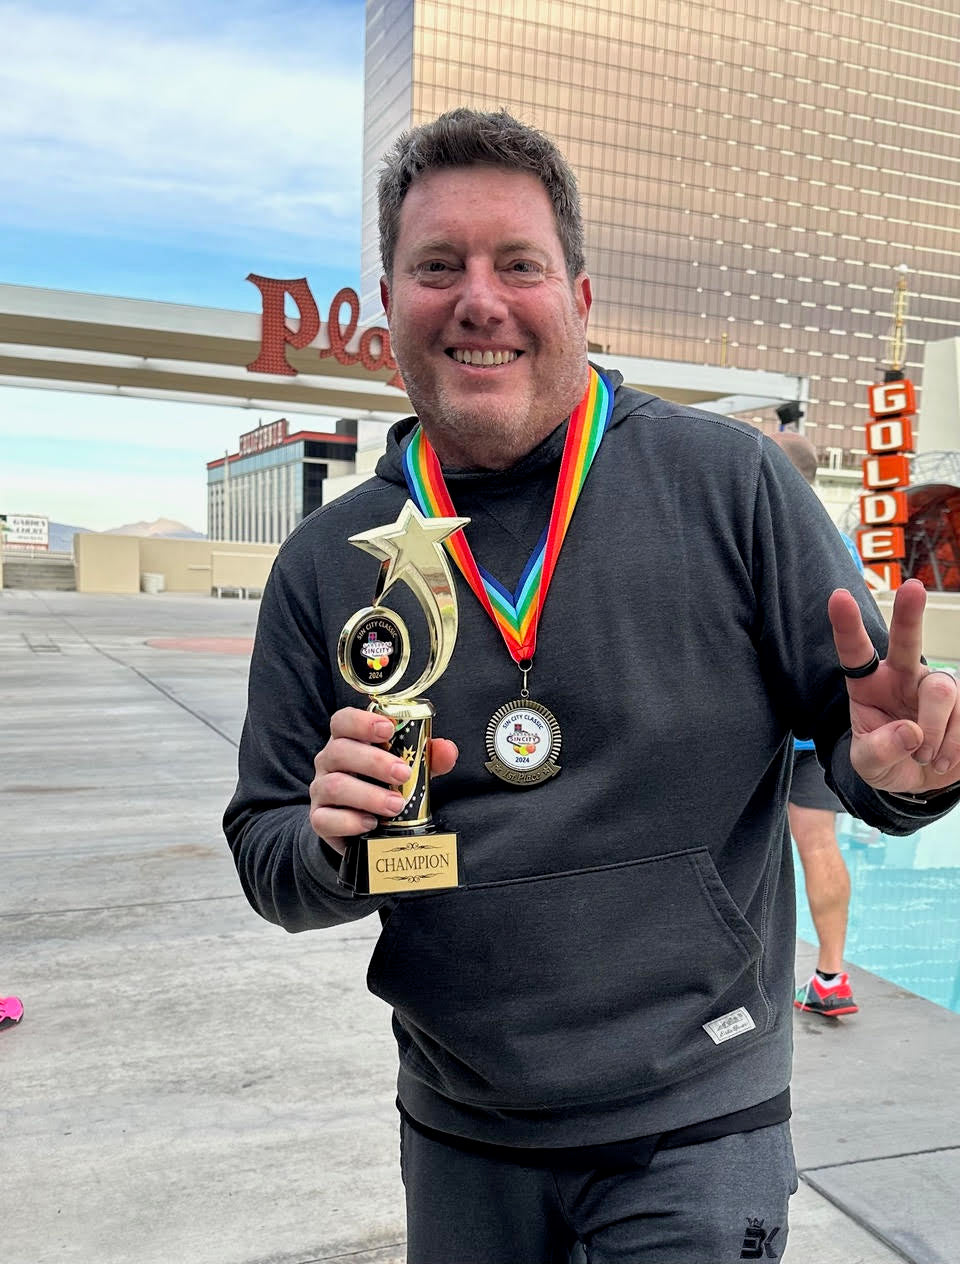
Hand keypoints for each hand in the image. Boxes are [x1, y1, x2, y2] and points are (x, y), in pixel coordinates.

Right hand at [309, 706, 458, 854]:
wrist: (361, 824)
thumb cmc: (384, 785)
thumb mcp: (408, 767)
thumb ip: (428, 756)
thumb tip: (448, 750)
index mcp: (348, 740)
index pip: (343, 721)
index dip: (362, 721)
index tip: (388, 729)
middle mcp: (329, 761)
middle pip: (340, 751)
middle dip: (374, 761)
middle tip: (403, 774)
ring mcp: (320, 790)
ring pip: (334, 785)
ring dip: (368, 795)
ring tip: (396, 805)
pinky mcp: (319, 819)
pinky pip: (325, 819)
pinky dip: (350, 821)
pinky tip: (371, 823)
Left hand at [828, 578, 959, 794]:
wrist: (922, 780)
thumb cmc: (887, 760)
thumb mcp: (868, 765)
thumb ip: (879, 750)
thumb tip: (911, 732)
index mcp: (869, 684)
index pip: (855, 651)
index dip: (846, 625)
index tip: (838, 596)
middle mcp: (904, 676)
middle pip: (907, 641)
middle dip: (909, 614)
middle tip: (913, 588)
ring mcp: (936, 685)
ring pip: (941, 692)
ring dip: (933, 733)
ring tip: (926, 758)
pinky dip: (953, 747)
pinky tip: (943, 760)